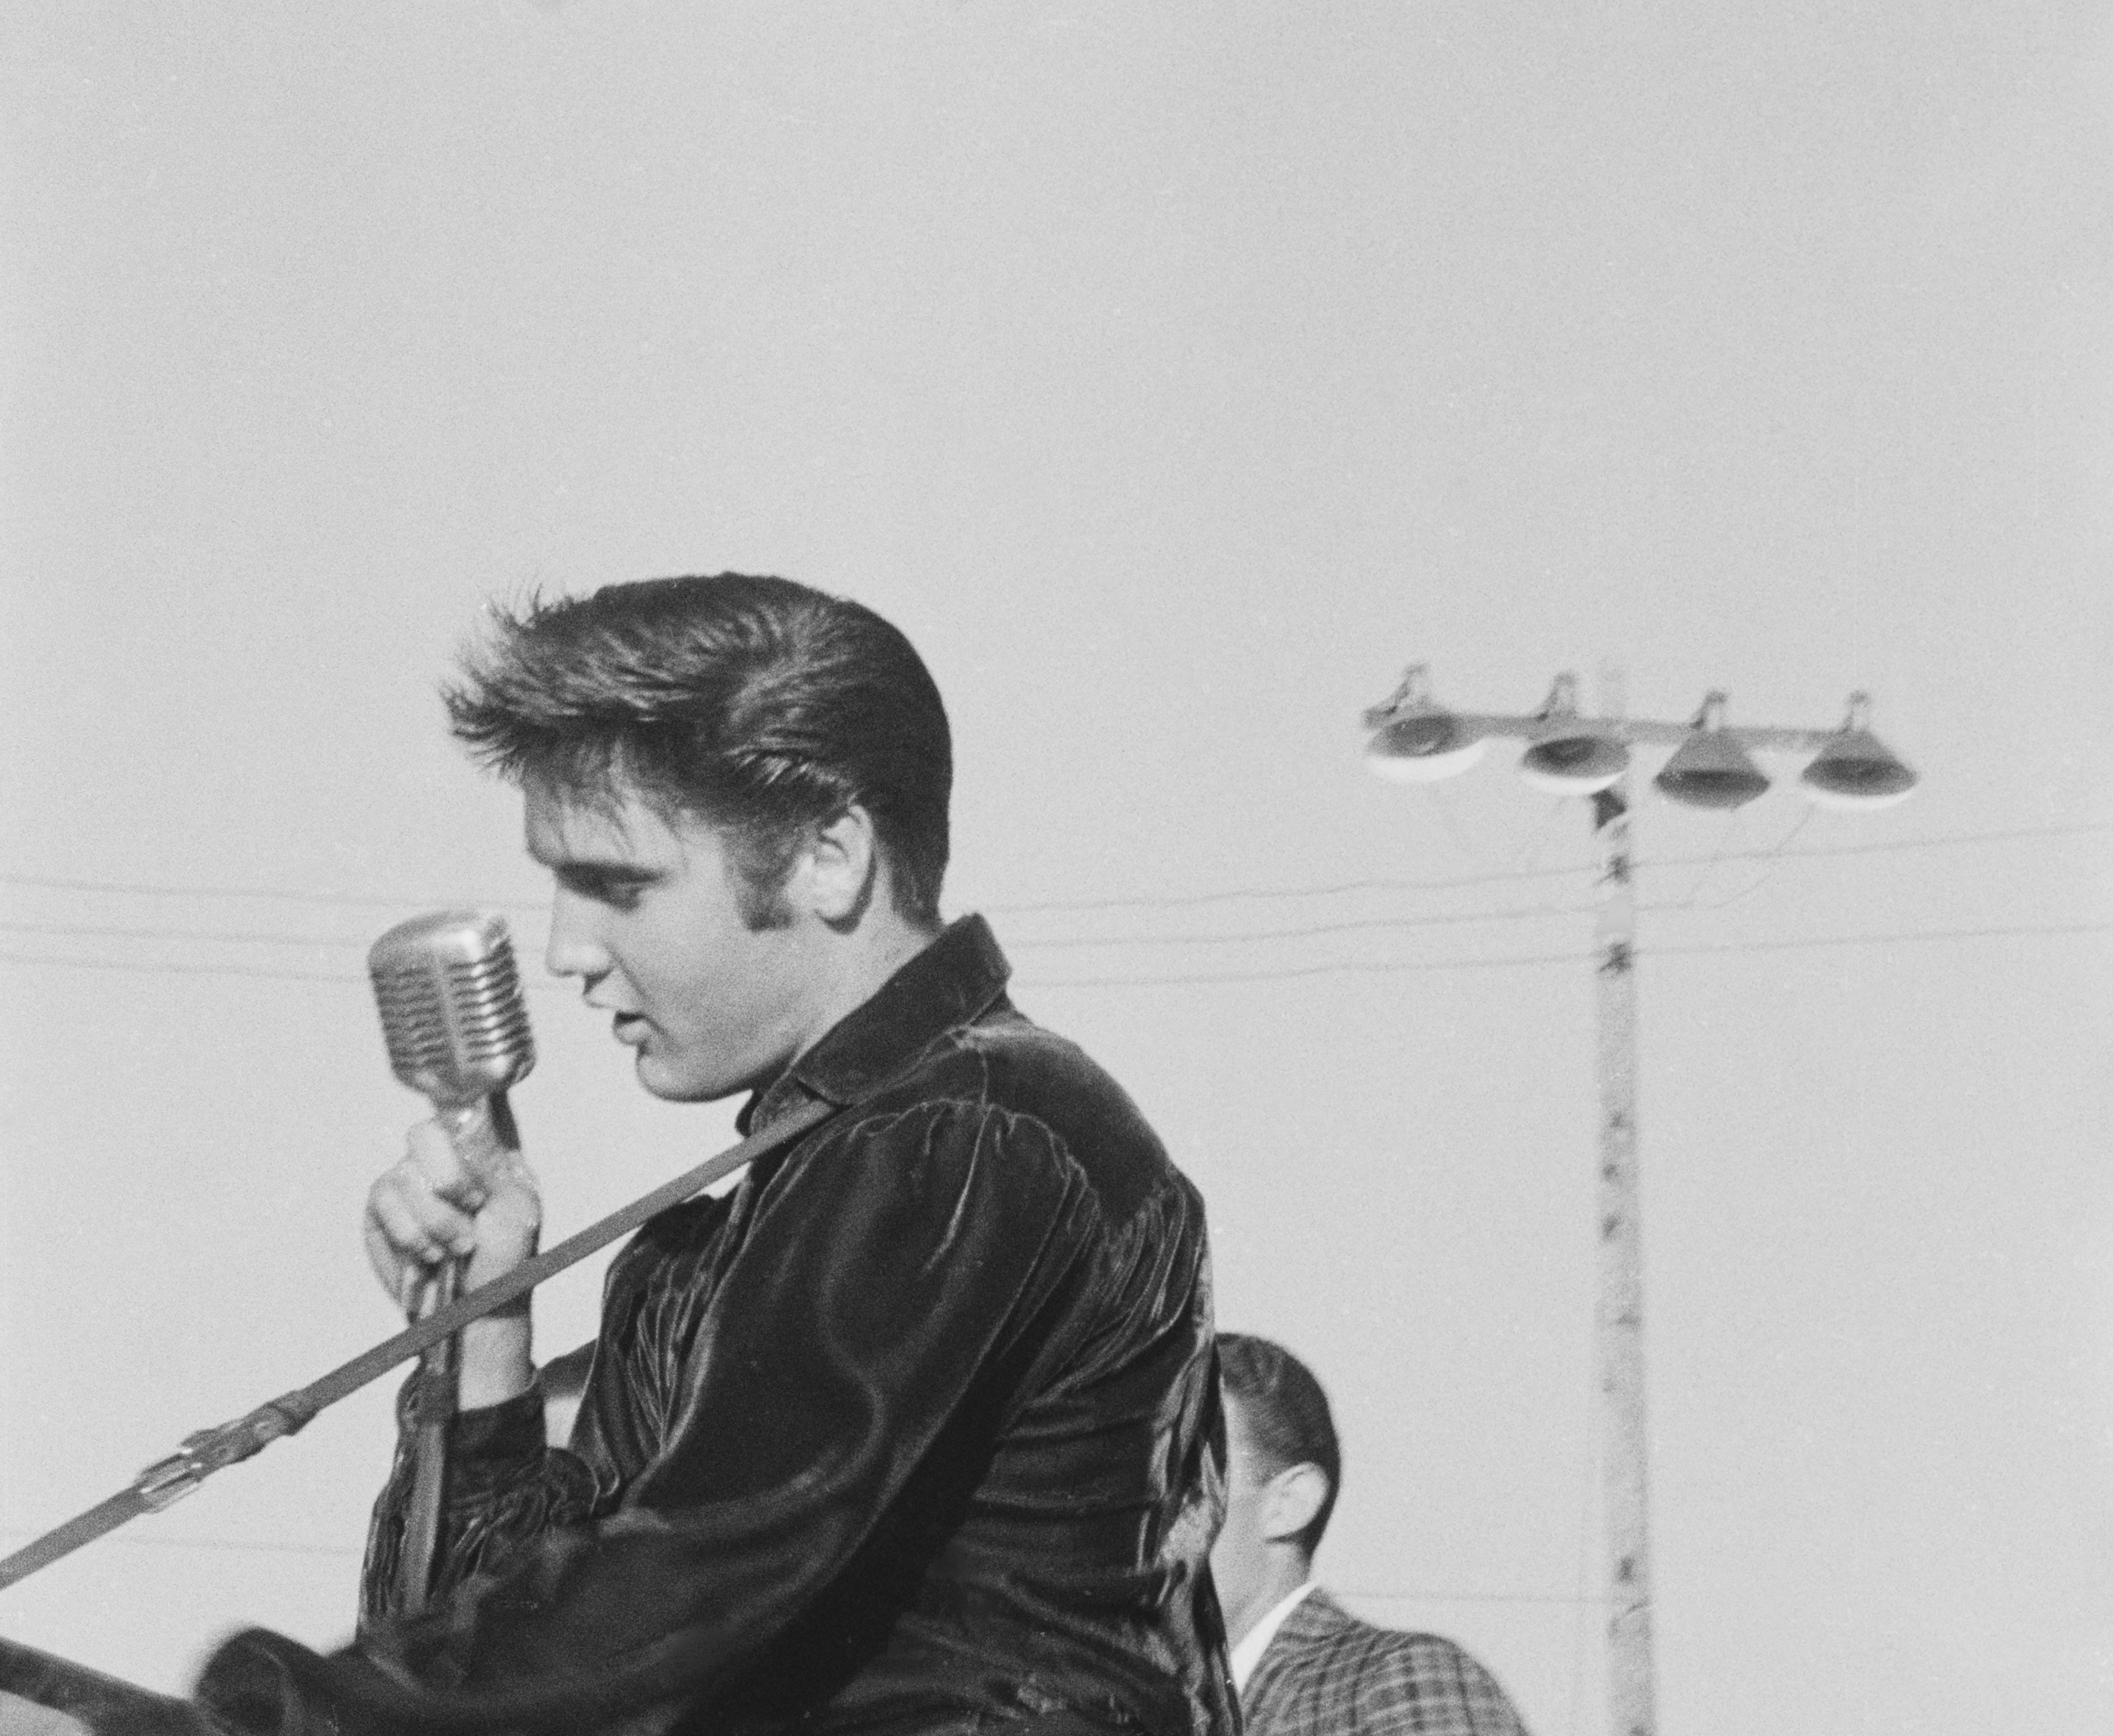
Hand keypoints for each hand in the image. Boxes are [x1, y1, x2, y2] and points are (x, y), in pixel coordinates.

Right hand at [363, 1112, 542, 1314]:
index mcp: (482, 1152)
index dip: (461, 1111)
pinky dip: (412, 1233)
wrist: (475, 1307)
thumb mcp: (516, 1208)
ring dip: (436, 1219)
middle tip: (472, 1210)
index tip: (476, 1148)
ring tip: (457, 1247)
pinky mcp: (382, 1207)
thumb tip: (471, 1115)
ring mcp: (408, 1179)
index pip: (465, 1110)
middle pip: (425, 1133)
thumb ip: (491, 1163)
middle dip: (450, 1179)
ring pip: (405, 1174)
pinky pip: (384, 1201)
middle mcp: (441, 1158)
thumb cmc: (506, 1258)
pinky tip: (430, 1254)